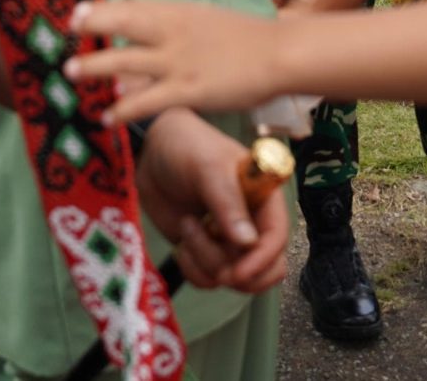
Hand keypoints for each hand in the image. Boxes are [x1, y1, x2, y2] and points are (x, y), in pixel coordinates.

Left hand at [71, 0, 286, 125]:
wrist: (278, 54)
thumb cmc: (244, 37)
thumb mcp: (204, 18)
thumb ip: (174, 23)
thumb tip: (148, 26)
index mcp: (177, 11)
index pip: (131, 5)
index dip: (100, 9)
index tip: (75, 13)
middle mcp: (172, 31)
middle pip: (123, 23)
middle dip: (92, 26)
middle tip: (65, 32)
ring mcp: (178, 61)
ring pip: (126, 63)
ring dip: (95, 68)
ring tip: (69, 74)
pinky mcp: (188, 90)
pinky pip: (148, 101)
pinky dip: (124, 109)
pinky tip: (106, 117)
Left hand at [131, 109, 288, 292]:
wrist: (150, 153)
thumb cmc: (186, 146)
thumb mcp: (209, 168)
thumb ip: (228, 203)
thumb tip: (247, 242)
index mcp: (263, 198)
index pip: (277, 237)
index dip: (263, 259)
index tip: (238, 272)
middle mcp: (251, 223)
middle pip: (266, 269)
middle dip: (240, 274)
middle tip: (215, 262)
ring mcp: (227, 241)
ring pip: (232, 277)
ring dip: (205, 260)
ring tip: (188, 225)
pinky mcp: (204, 252)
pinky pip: (207, 280)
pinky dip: (192, 270)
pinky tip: (181, 243)